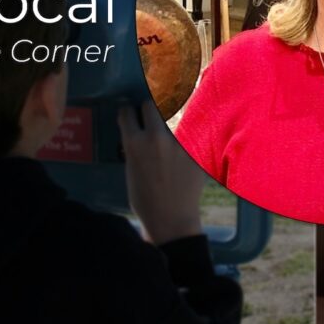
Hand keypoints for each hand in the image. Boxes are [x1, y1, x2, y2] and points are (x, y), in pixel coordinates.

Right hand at [118, 101, 204, 245]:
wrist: (171, 220)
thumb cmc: (145, 200)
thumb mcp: (130, 170)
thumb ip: (133, 147)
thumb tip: (136, 131)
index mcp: (134, 143)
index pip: (127, 112)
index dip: (128, 113)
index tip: (131, 115)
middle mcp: (156, 137)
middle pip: (150, 104)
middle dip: (148, 108)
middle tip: (151, 116)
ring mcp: (178, 141)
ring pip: (173, 113)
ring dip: (169, 119)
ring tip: (170, 127)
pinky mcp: (195, 148)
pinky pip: (189, 131)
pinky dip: (186, 134)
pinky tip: (184, 142)